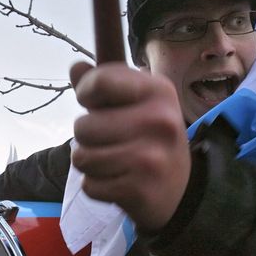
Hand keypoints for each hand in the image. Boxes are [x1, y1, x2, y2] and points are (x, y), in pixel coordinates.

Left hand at [69, 61, 190, 231]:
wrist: (179, 189)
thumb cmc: (148, 137)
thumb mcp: (133, 102)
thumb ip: (103, 83)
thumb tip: (76, 66)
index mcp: (158, 90)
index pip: (99, 81)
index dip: (85, 92)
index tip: (95, 102)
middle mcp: (160, 121)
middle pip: (82, 126)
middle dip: (86, 137)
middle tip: (111, 141)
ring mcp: (151, 158)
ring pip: (82, 158)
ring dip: (90, 163)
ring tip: (114, 161)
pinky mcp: (140, 190)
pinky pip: (90, 185)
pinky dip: (97, 186)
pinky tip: (119, 181)